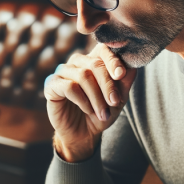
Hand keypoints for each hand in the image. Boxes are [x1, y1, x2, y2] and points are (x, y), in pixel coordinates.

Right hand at [44, 44, 137, 161]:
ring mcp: (63, 72)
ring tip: (103, 113)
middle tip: (114, 102)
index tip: (121, 75)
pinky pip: (69, 86)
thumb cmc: (100, 113)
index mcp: (94, 60)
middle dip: (108, 85)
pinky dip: (82, 100)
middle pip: (95, 64)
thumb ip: (125, 81)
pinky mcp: (52, 84)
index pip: (103, 49)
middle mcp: (77, 62)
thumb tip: (132, 66)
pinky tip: (87, 110)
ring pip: (83, 76)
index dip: (113, 60)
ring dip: (96, 97)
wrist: (83, 134)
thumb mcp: (118, 99)